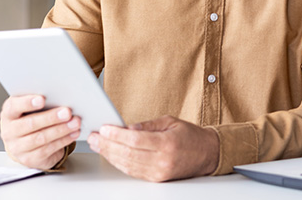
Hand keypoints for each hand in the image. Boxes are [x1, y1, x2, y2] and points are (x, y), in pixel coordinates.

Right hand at [0, 95, 80, 169]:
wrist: (26, 144)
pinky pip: (48, 149)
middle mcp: (10, 131)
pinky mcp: (29, 159)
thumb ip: (40, 102)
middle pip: (30, 124)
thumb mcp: (30, 109)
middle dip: (51, 117)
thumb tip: (60, 96)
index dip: (27, 103)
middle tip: (67, 112)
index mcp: (9, 114)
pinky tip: (73, 134)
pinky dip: (63, 140)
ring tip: (75, 123)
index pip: (13, 107)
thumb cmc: (30, 119)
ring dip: (61, 130)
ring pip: (41, 138)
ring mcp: (17, 147)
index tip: (42, 99)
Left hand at [87, 115, 219, 181]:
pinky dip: (120, 163)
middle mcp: (162, 160)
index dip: (117, 135)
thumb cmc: (190, 136)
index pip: (135, 139)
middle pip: (128, 153)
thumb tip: (127, 128)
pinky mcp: (157, 179)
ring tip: (98, 145)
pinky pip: (133, 172)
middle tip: (94, 137)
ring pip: (128, 165)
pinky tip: (111, 155)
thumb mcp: (170, 121)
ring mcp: (159, 172)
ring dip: (110, 155)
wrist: (207, 154)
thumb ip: (147, 125)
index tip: (104, 129)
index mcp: (167, 143)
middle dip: (107, 145)